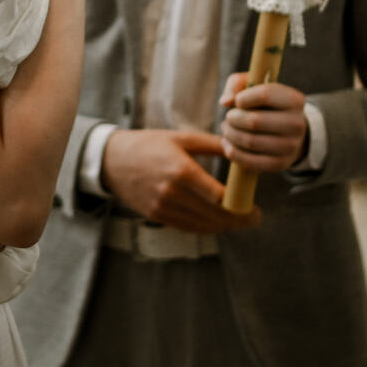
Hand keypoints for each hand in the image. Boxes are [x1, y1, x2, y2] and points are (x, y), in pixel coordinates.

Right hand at [101, 128, 260, 234]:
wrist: (112, 160)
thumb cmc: (149, 145)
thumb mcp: (181, 138)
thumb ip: (211, 145)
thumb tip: (238, 148)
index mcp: (181, 170)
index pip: (219, 197)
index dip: (240, 207)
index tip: (254, 209)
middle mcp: (172, 193)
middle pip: (214, 216)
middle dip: (238, 221)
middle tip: (253, 219)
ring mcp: (163, 207)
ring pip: (202, 226)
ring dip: (223, 226)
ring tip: (237, 221)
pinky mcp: (156, 216)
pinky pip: (187, 227)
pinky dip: (205, 227)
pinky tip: (216, 222)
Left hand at [218, 73, 310, 174]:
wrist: (287, 132)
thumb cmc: (265, 104)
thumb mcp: (254, 86)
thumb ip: (237, 84)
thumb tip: (225, 102)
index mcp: (294, 100)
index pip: (265, 94)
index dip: (244, 98)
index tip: (238, 101)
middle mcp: (297, 124)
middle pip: (255, 121)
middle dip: (233, 118)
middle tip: (229, 117)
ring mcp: (290, 146)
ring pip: (250, 142)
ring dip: (230, 135)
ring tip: (226, 129)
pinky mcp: (280, 164)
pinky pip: (250, 161)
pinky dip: (232, 152)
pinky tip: (227, 143)